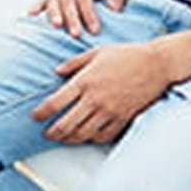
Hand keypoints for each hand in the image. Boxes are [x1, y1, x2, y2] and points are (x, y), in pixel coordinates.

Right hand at [27, 0, 128, 36]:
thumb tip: (113, 8)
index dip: (88, 13)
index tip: (95, 30)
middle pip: (67, 0)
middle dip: (71, 17)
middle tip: (76, 34)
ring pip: (53, 1)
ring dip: (53, 14)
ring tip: (56, 26)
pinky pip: (43, 1)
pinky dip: (36, 7)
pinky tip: (30, 15)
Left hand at [31, 43, 169, 143]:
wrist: (156, 64)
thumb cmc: (126, 54)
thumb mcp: (96, 52)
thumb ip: (74, 63)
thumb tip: (56, 71)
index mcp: (85, 80)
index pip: (56, 102)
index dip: (41, 112)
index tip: (34, 116)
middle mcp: (95, 98)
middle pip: (67, 124)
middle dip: (53, 132)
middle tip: (46, 133)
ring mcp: (109, 111)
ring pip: (83, 133)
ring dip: (69, 138)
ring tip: (63, 137)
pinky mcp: (123, 118)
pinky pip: (103, 136)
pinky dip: (92, 139)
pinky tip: (87, 136)